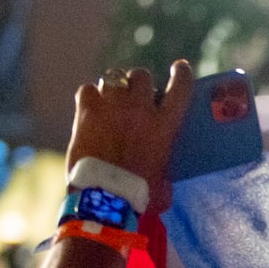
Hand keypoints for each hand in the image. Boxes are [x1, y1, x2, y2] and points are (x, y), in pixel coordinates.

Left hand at [67, 61, 195, 211]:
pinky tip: (90, 109)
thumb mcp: (163, 187)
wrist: (103, 200)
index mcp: (164, 126)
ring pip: (115, 77)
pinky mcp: (87, 111)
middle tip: (134, 99)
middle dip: (139, 84)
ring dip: (115, 88)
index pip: (181, 87)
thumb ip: (165, 174)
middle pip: (142, 75)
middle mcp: (141, 109)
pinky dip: (90, 97)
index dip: (181, 73)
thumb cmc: (137, 199)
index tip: (180, 68)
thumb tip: (164, 179)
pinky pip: (88, 89)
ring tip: (111, 103)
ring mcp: (112, 106)